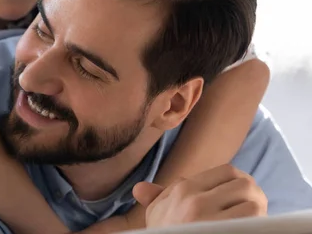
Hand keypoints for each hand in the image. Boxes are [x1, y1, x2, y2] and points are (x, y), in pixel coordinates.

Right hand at [133, 164, 266, 227]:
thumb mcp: (156, 217)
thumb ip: (156, 198)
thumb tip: (140, 188)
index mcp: (183, 190)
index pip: (227, 171)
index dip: (240, 181)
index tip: (241, 195)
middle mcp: (196, 201)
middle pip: (245, 184)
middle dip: (254, 196)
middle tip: (253, 208)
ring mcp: (211, 220)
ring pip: (253, 202)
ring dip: (259, 212)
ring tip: (253, 221)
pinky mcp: (224, 233)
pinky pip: (254, 221)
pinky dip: (258, 224)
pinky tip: (249, 229)